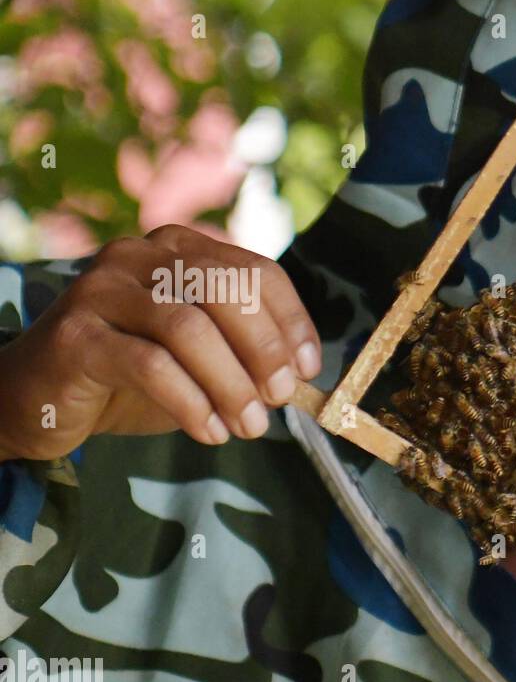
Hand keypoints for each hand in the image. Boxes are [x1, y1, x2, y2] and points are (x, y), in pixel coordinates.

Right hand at [0, 225, 320, 461]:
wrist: (39, 397)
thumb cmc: (131, 376)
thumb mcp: (201, 360)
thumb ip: (245, 357)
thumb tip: (299, 378)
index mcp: (179, 250)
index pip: (254, 270)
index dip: (291, 320)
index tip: (310, 369)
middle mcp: (139, 256)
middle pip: (223, 290)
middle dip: (264, 349)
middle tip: (282, 399)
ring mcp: (101, 290)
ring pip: (187, 328)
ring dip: (230, 384)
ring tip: (248, 427)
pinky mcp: (75, 335)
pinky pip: (149, 364)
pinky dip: (191, 403)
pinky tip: (210, 432)